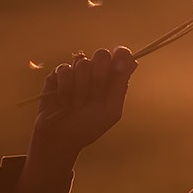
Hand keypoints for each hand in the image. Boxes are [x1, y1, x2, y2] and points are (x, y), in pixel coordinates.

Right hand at [31, 46, 135, 160]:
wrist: (61, 138)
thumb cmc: (88, 127)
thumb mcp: (111, 111)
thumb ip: (121, 86)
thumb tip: (134, 61)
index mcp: (112, 79)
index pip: (121, 55)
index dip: (121, 56)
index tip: (119, 68)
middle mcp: (95, 71)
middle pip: (102, 54)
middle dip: (99, 77)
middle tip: (94, 96)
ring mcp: (76, 71)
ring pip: (82, 62)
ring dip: (81, 87)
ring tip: (76, 104)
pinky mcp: (58, 74)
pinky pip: (64, 69)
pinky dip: (65, 88)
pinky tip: (64, 101)